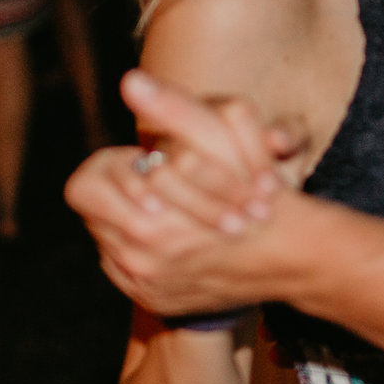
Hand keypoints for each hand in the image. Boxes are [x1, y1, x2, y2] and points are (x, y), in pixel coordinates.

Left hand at [63, 71, 303, 316]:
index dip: (116, 168)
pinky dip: (143, 249)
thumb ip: (174, 108)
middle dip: (122, 193)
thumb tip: (130, 81)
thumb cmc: (259, 190)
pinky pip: (125, 270)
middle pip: (96, 213)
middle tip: (155, 184)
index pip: (89, 184)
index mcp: (148, 222)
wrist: (293, 257)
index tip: (146, 163)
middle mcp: (140, 263)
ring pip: (108, 240)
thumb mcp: (221, 138)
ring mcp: (146, 287)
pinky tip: (176, 236)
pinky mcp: (155, 302)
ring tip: (169, 206)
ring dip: (130, 219)